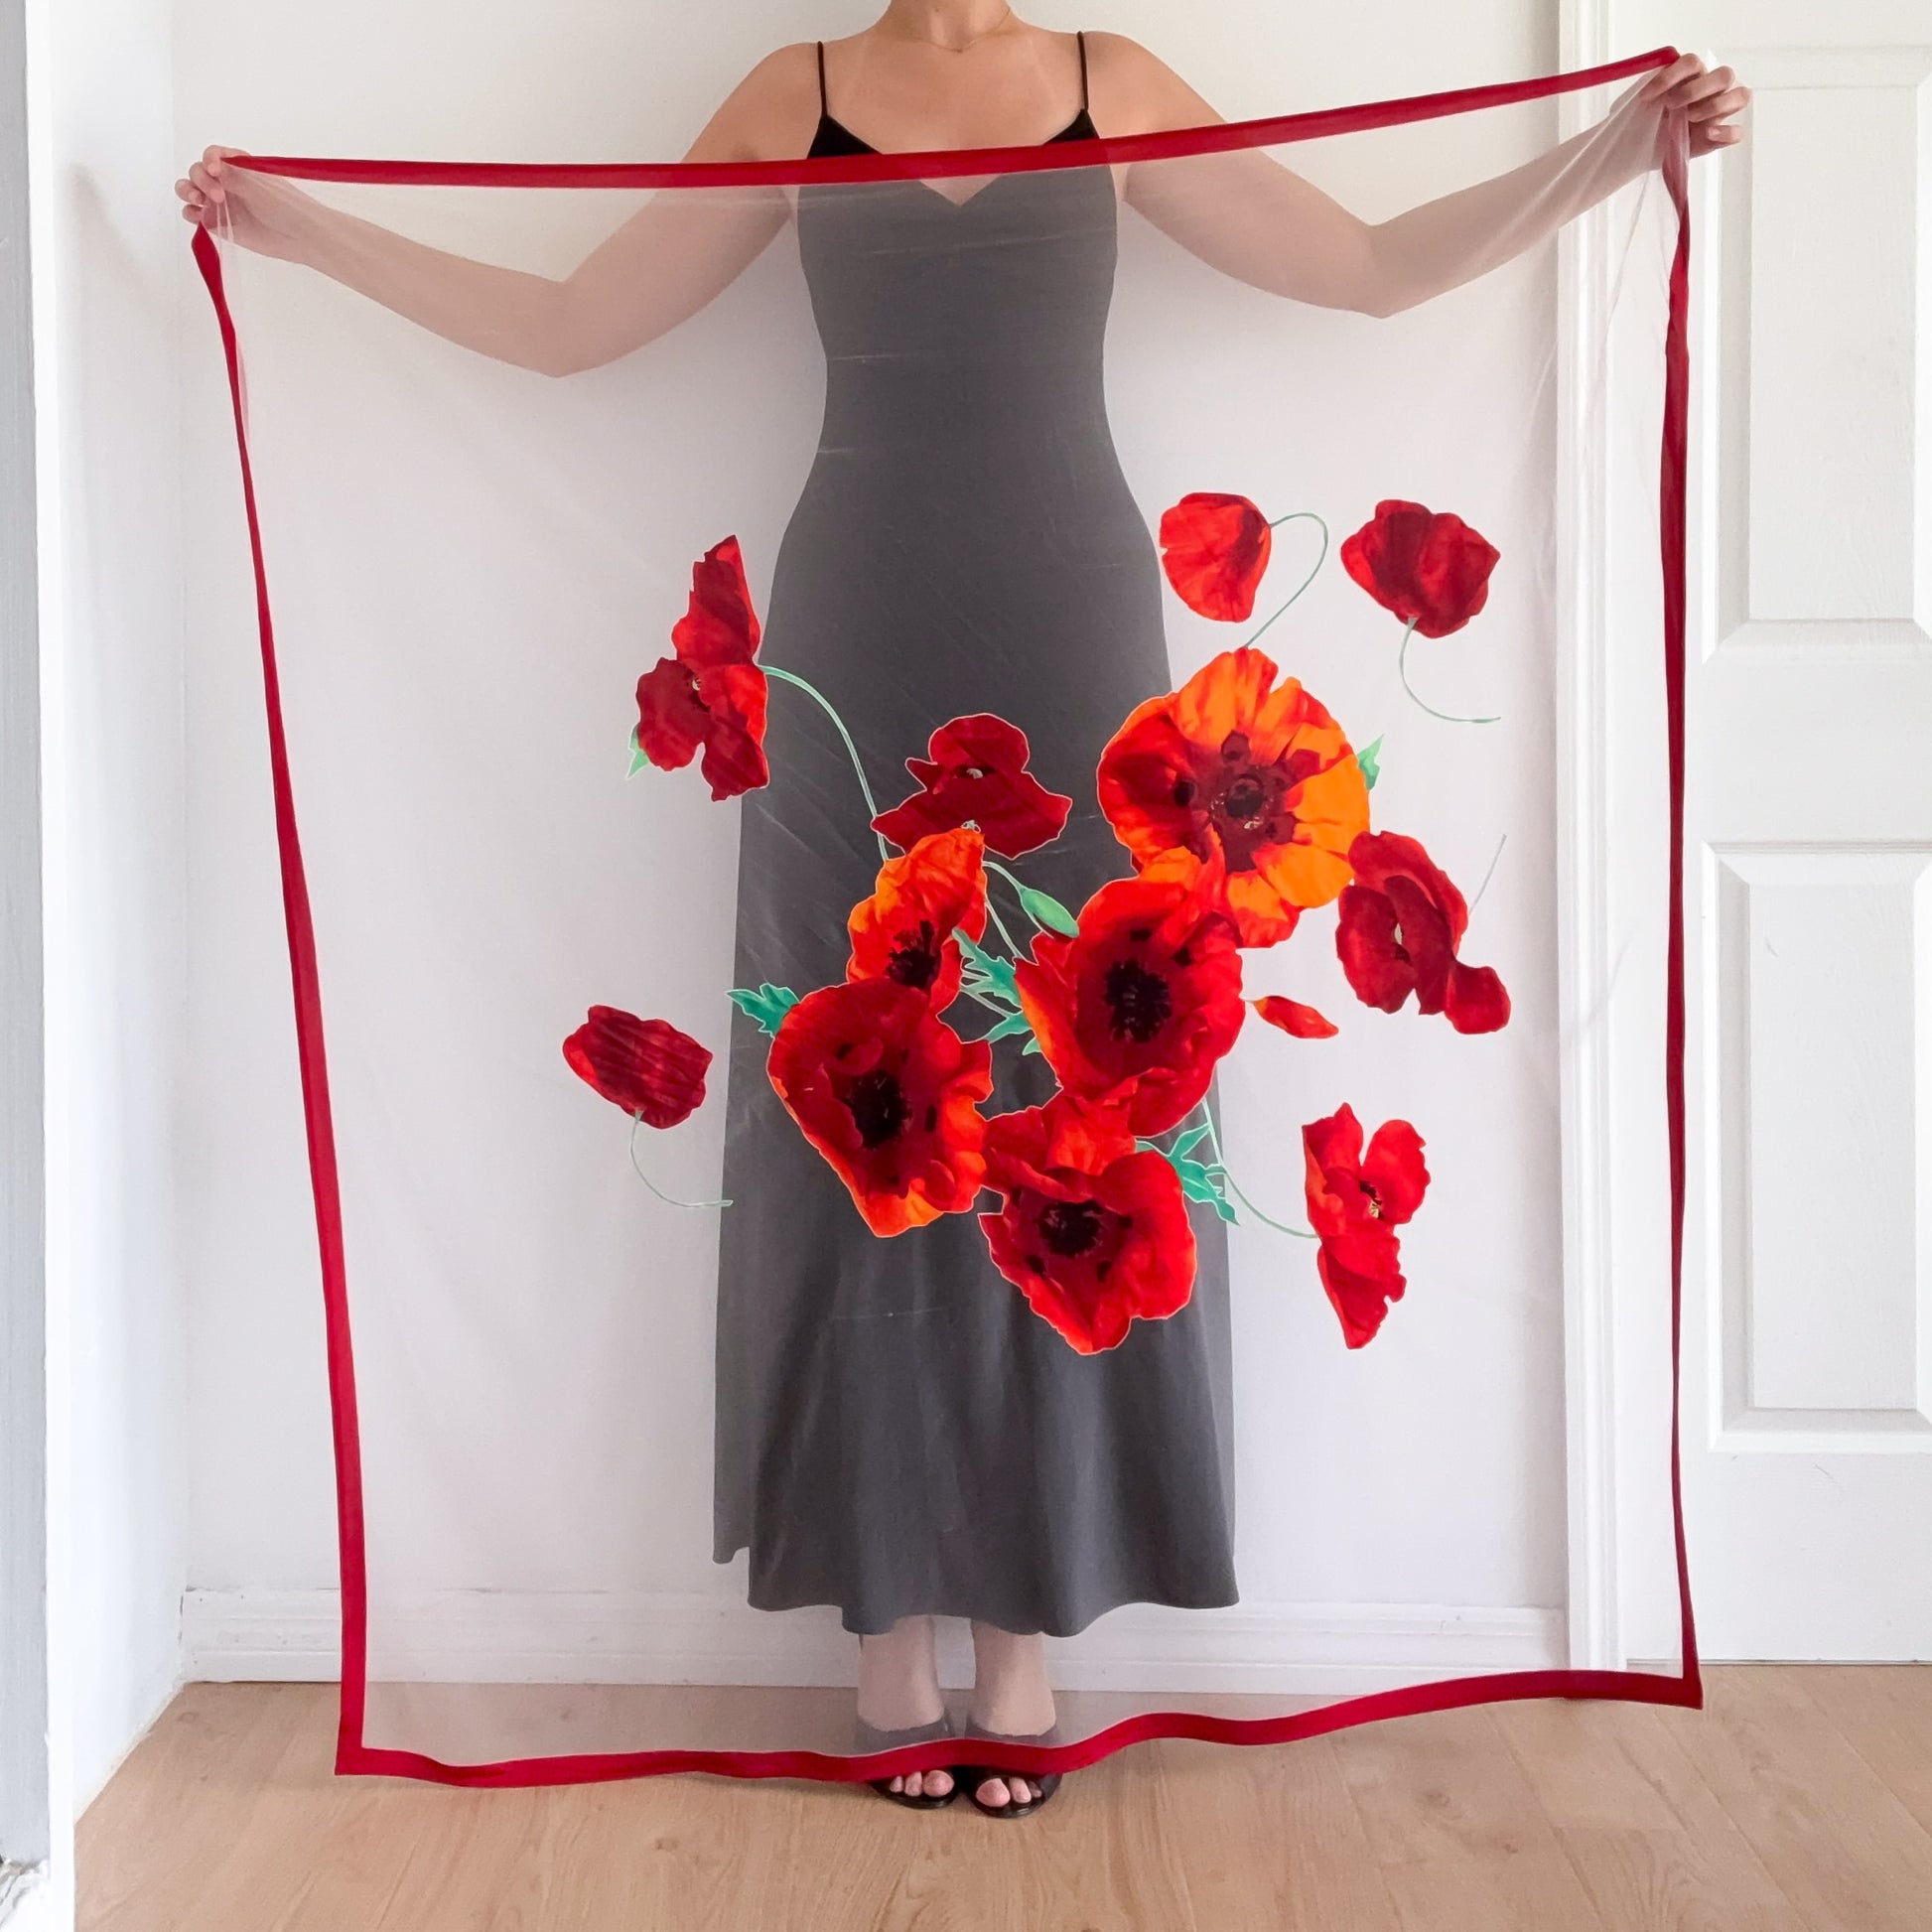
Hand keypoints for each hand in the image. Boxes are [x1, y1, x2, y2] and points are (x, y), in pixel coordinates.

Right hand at [174, 147, 324, 261]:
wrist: (300, 236)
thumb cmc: (286, 205)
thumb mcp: (259, 185)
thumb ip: (232, 176)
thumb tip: (209, 168)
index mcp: (237, 166)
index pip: (213, 154)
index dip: (209, 159)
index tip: (216, 170)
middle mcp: (226, 181)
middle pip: (197, 171)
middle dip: (201, 180)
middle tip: (219, 196)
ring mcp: (221, 203)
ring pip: (190, 190)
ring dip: (187, 191)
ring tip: (198, 201)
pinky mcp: (219, 223)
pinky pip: (195, 215)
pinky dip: (190, 213)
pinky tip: (198, 216)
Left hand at [1643, 52, 1749, 158]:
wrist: (1645, 148)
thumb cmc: (1648, 120)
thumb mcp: (1643, 104)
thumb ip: (1649, 91)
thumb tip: (1646, 89)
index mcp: (1693, 75)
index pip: (1691, 63)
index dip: (1670, 76)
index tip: (1645, 96)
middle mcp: (1712, 89)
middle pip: (1723, 75)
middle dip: (1696, 89)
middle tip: (1671, 105)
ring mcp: (1720, 112)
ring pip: (1740, 96)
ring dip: (1716, 104)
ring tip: (1690, 118)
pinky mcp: (1720, 137)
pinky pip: (1737, 132)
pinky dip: (1726, 133)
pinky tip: (1708, 134)